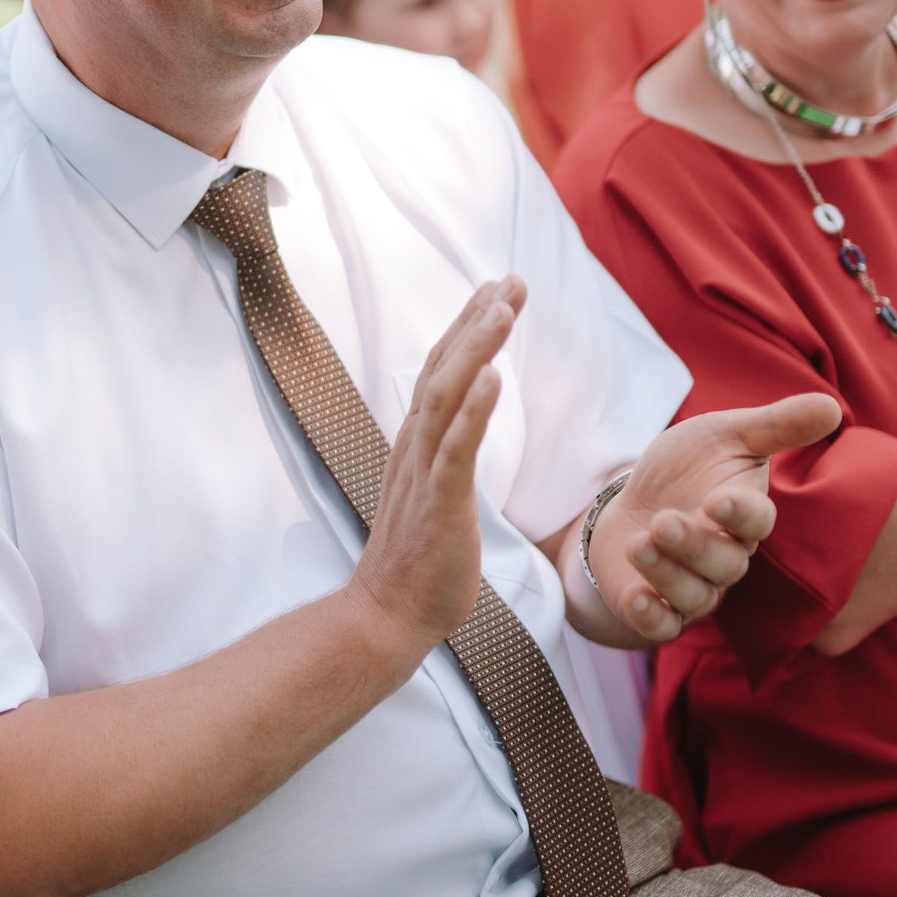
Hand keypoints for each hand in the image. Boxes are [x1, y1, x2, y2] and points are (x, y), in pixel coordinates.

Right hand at [347, 278, 522, 652]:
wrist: (387, 617)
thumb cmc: (418, 567)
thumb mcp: (434, 498)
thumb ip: (443, 462)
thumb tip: (460, 438)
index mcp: (416, 446)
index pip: (441, 373)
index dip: (467, 329)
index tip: (496, 291)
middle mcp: (414, 449)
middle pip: (442, 368)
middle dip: (477, 320)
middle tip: (510, 279)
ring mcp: (422, 474)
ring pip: (446, 396)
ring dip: (475, 348)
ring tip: (502, 306)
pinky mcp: (437, 504)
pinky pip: (455, 449)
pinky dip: (474, 410)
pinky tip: (494, 376)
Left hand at [585, 393, 842, 642]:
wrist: (634, 503)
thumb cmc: (685, 469)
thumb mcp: (724, 436)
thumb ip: (775, 426)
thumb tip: (831, 406)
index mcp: (743, 515)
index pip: (756, 522)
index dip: (742, 514)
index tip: (719, 500)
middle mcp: (724, 557)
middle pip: (724, 564)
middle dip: (693, 546)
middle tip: (664, 522)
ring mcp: (692, 586)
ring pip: (694, 596)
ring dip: (667, 575)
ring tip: (639, 545)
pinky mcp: (657, 608)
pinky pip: (664, 628)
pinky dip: (651, 618)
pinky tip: (636, 599)